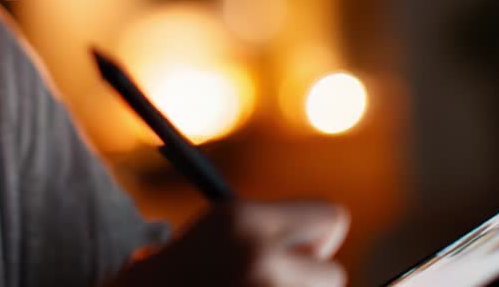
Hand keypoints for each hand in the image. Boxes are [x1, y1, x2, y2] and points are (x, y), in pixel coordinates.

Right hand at [111, 200, 350, 286]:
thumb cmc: (165, 281)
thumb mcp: (210, 238)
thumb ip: (262, 235)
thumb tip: (323, 242)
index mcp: (241, 219)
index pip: (331, 217)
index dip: (318, 238)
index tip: (300, 253)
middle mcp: (258, 255)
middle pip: (333, 273)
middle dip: (309, 282)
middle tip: (269, 284)